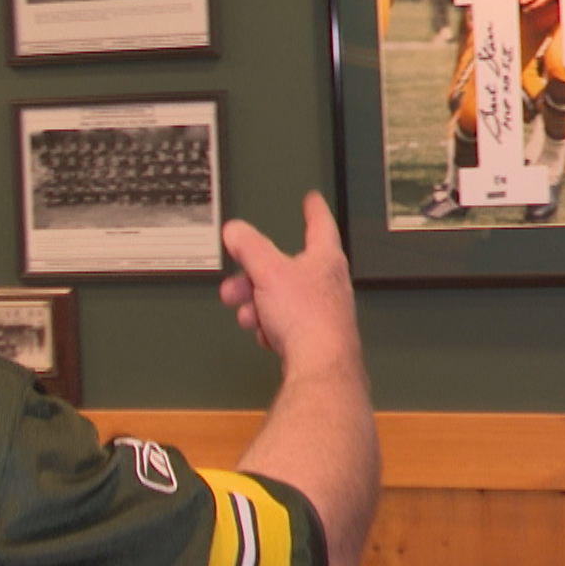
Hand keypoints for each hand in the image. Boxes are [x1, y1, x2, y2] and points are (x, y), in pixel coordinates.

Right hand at [220, 192, 359, 371]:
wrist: (320, 366)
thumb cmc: (308, 318)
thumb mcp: (268, 272)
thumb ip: (250, 247)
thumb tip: (236, 231)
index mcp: (326, 259)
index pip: (321, 225)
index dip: (313, 210)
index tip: (312, 199)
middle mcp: (329, 283)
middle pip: (286, 269)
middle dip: (255, 277)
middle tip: (235, 285)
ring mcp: (323, 311)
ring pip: (281, 299)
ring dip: (258, 305)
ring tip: (247, 315)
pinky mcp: (315, 337)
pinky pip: (285, 325)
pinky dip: (270, 327)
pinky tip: (265, 335)